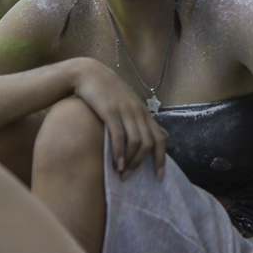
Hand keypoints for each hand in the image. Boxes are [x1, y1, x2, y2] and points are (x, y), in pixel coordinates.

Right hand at [70, 59, 167, 179]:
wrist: (88, 74)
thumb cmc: (108, 93)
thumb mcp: (130, 105)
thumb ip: (144, 121)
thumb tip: (164, 135)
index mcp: (144, 113)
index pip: (160, 139)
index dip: (161, 160)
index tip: (159, 177)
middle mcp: (138, 112)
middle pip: (150, 143)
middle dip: (142, 164)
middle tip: (130, 177)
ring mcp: (125, 111)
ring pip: (136, 142)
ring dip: (130, 161)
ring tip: (121, 173)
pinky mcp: (110, 111)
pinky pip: (119, 136)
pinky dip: (119, 152)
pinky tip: (115, 164)